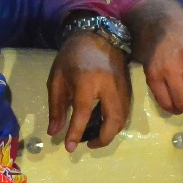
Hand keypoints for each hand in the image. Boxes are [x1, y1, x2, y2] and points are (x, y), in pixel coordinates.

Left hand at [48, 33, 131, 151]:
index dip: (76, 133)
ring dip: (110, 133)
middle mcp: (108, 87)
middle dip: (102, 139)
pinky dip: (115, 123)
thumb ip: (56, 106)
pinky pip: (125, 112)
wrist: (98, 35)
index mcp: (87, 82)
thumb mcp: (57, 78)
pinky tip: (104, 124)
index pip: (84, 114)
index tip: (69, 148)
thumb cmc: (73, 56)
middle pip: (113, 121)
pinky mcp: (128, 88)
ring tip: (95, 136)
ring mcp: (122, 88)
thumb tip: (54, 131)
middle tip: (88, 144)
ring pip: (122, 119)